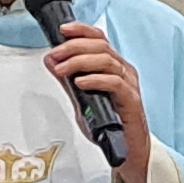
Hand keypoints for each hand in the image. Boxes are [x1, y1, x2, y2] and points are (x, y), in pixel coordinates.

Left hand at [41, 24, 150, 182]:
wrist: (128, 152)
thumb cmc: (111, 126)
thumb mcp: (81, 100)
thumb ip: (68, 80)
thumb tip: (51, 61)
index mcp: (114, 67)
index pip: (99, 40)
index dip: (82, 31)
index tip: (63, 30)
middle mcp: (124, 72)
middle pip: (101, 47)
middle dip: (74, 47)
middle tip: (56, 54)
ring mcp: (129, 86)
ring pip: (108, 61)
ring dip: (80, 62)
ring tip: (63, 69)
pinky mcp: (131, 101)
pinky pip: (115, 83)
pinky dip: (95, 79)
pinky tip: (81, 83)